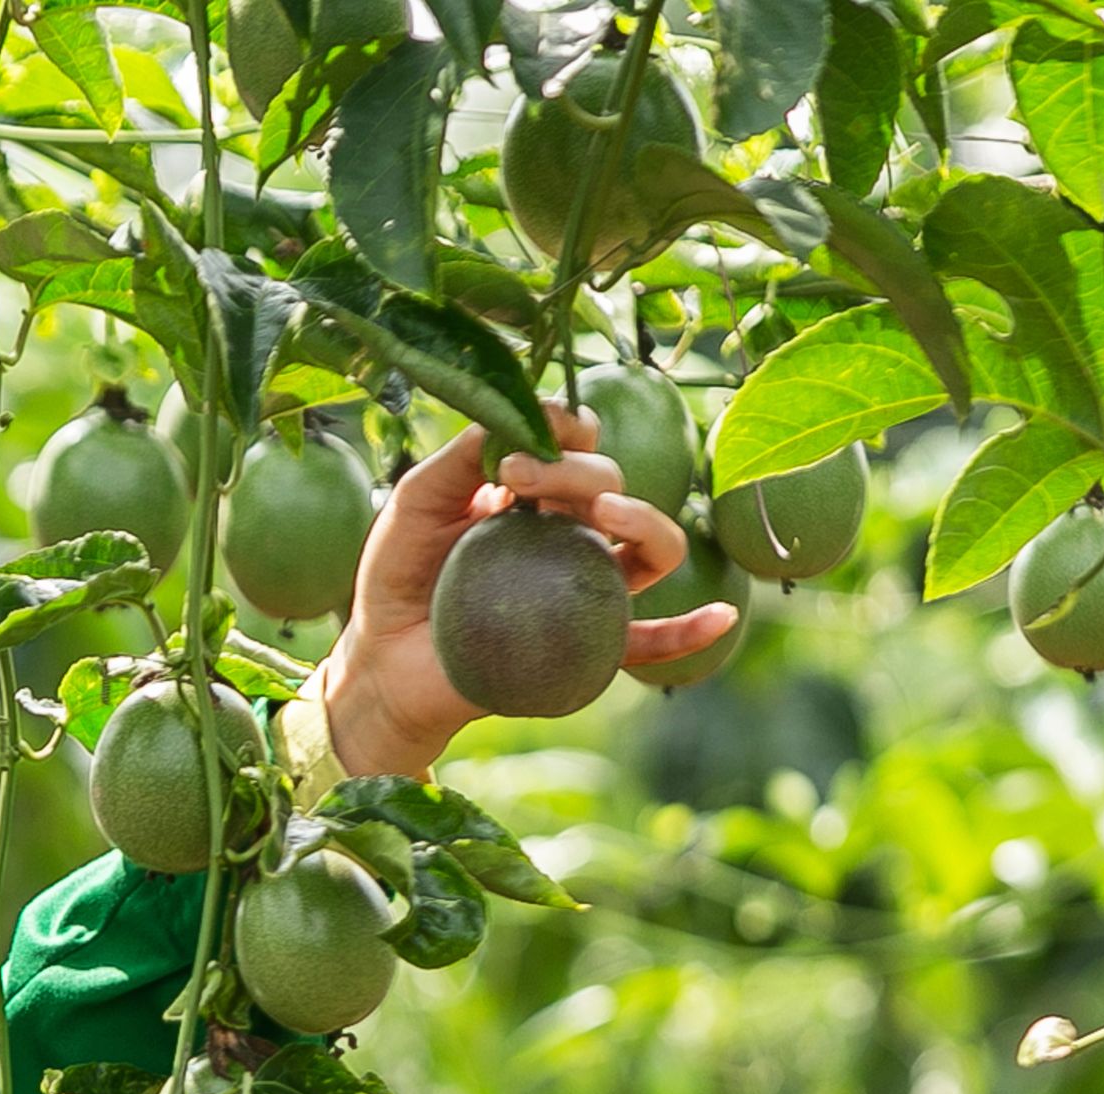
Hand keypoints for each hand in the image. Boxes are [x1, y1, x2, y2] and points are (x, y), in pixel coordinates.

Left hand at [317, 406, 734, 781]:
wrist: (384, 664)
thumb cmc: (398, 578)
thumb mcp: (414, 505)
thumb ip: (459, 457)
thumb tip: (520, 420)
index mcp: (536, 494)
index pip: (578, 445)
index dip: (565, 430)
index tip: (512, 448)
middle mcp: (571, 535)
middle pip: (611, 487)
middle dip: (577, 470)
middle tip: (518, 477)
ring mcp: (586, 590)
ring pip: (653, 550)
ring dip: (646, 522)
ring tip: (606, 514)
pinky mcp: (586, 648)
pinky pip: (651, 643)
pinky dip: (691, 632)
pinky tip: (719, 616)